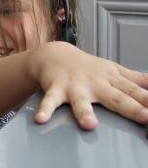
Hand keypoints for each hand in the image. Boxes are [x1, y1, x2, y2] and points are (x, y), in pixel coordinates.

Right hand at [32, 42, 147, 129]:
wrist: (54, 54)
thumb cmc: (87, 67)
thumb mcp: (114, 70)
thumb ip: (137, 79)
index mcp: (112, 80)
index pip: (136, 92)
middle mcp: (95, 83)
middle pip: (115, 97)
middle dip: (131, 108)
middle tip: (145, 117)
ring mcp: (75, 86)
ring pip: (80, 101)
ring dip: (84, 112)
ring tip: (89, 125)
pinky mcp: (55, 89)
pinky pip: (50, 101)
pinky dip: (45, 110)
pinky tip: (41, 119)